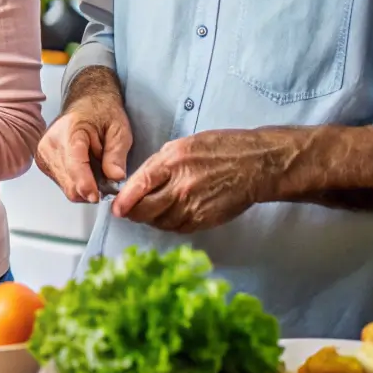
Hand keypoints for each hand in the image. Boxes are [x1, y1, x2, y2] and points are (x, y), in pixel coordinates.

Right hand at [34, 75, 132, 202]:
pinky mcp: (42, 162)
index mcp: (70, 131)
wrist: (85, 103)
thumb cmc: (102, 113)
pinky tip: (86, 169)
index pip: (74, 163)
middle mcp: (50, 144)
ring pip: (66, 187)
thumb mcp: (119, 130)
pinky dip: (77, 183)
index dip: (85, 184)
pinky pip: (63, 184)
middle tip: (108, 180)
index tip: (95, 197)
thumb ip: (117, 154)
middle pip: (69, 182)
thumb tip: (115, 177)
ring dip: (85, 186)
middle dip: (91, 188)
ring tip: (97, 170)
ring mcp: (43, 154)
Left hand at [110, 129, 288, 232]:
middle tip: (129, 211)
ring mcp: (194, 206)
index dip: (124, 200)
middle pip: (146, 210)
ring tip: (151, 210)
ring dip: (151, 219)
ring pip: (160, 222)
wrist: (256, 165)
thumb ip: (159, 164)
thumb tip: (138, 182)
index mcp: (173, 162)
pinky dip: (169, 224)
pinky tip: (170, 214)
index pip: (140, 185)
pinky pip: (177, 227)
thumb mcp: (183, 145)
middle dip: (133, 212)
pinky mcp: (205, 220)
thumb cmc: (221, 149)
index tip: (116, 208)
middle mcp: (182, 186)